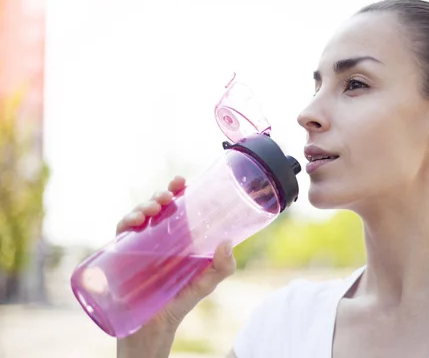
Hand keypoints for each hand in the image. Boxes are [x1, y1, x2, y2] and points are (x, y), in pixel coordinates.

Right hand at [116, 176, 235, 356]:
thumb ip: (221, 267)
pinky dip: (125, 222)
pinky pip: (119, 233)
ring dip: (143, 205)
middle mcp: (156, 238)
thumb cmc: (179, 302)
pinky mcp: (121, 256)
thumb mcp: (205, 284)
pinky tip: (134, 222)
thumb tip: (228, 243)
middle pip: (155, 207)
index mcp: (176, 238)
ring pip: (137, 215)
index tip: (182, 181)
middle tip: (168, 196)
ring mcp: (137, 246)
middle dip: (160, 195)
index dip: (177, 191)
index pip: (176, 208)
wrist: (153, 328)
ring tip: (154, 208)